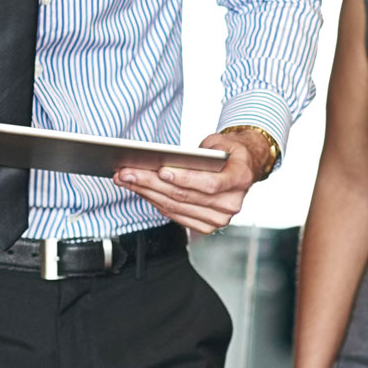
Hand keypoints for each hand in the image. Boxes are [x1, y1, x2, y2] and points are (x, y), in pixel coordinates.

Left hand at [112, 129, 264, 234]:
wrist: (241, 168)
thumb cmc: (227, 152)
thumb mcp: (220, 142)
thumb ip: (203, 151)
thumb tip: (173, 160)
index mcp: (240, 179)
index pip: (210, 184)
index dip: (184, 179)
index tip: (161, 170)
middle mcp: (231, 204)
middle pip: (185, 196)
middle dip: (151, 183)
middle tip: (127, 172)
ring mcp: (218, 218)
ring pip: (175, 206)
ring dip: (146, 192)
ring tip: (126, 179)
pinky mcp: (206, 226)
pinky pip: (174, 214)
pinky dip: (154, 201)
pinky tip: (139, 190)